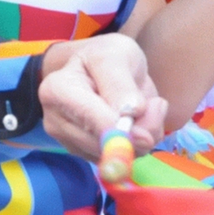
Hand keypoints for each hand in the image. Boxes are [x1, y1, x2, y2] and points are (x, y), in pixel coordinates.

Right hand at [39, 34, 166, 160]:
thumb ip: (120, 83)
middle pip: (101, 144)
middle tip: (156, 106)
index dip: (118, 129)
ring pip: (115, 155)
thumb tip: (131, 113)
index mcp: (57, 89)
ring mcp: (70, 141)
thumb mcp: (116, 55)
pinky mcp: (87, 154)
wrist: (105, 68)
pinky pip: (120, 159)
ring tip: (144, 106)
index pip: (87, 117)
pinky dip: (138, 143)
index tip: (146, 136)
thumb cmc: (107, 55)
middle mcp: (56, 120)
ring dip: (141, 136)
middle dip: (136, 132)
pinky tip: (136, 121)